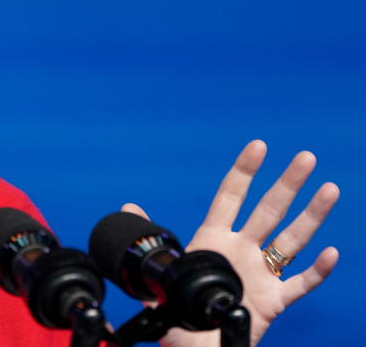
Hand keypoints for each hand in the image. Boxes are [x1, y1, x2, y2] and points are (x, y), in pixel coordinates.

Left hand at [123, 140, 339, 346]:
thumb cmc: (178, 312)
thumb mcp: (158, 273)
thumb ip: (148, 241)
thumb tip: (128, 208)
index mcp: (213, 240)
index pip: (230, 197)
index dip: (244, 171)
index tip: (258, 145)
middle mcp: (241, 250)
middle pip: (269, 210)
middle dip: (287, 184)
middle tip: (306, 157)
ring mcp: (260, 274)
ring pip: (291, 240)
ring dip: (311, 216)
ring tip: (330, 189)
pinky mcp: (274, 301)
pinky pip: (300, 284)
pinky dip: (317, 271)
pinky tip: (331, 253)